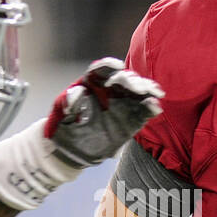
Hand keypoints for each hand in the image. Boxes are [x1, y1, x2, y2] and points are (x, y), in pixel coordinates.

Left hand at [45, 58, 162, 167]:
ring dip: (147, 90)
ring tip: (154, 93)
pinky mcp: (131, 120)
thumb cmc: (64, 127)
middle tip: (137, 88)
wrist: (73, 150)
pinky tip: (155, 107)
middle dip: (132, 80)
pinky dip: (150, 108)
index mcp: (92, 84)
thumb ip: (67, 103)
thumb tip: (76, 93)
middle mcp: (110, 90)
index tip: (117, 67)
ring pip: (138, 92)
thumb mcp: (61, 115)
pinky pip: (143, 112)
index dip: (109, 66)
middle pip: (124, 79)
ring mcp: (122, 104)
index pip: (101, 70)